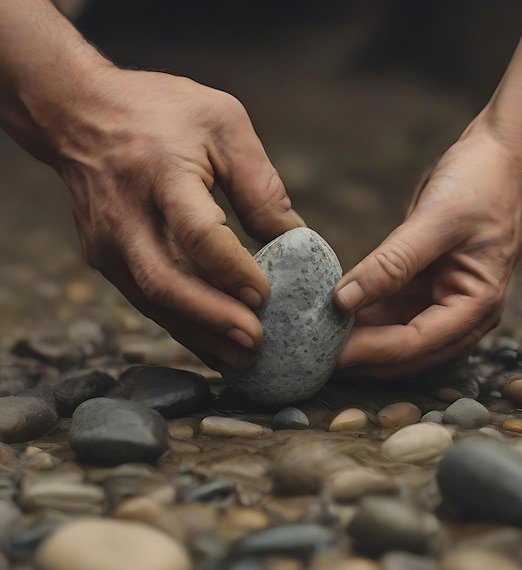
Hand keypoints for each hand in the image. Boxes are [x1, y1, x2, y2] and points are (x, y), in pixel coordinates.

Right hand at [51, 67, 303, 370]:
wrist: (80, 115)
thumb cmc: (160, 112)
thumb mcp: (222, 124)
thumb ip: (259, 183)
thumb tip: (294, 239)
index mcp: (160, 172)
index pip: (198, 233)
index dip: (233, 269)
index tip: (266, 293)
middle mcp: (126, 214)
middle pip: (167, 281)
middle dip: (214, 318)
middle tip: (256, 342)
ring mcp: (109, 243)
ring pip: (155, 302)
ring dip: (201, 334)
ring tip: (243, 358)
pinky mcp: (106, 260)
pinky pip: (148, 301)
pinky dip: (183, 326)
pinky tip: (214, 344)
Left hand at [334, 125, 521, 377]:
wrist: (502, 157)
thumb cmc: (481, 184)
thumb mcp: (436, 221)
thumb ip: (391, 263)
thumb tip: (343, 301)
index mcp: (476, 305)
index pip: (416, 343)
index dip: (371, 352)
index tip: (330, 355)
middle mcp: (462, 314)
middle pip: (406, 353)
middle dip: (363, 358)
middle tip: (315, 358)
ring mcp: (444, 303)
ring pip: (395, 337)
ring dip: (360, 342)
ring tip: (317, 342)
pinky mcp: (426, 289)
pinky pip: (391, 313)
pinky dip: (364, 318)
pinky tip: (333, 317)